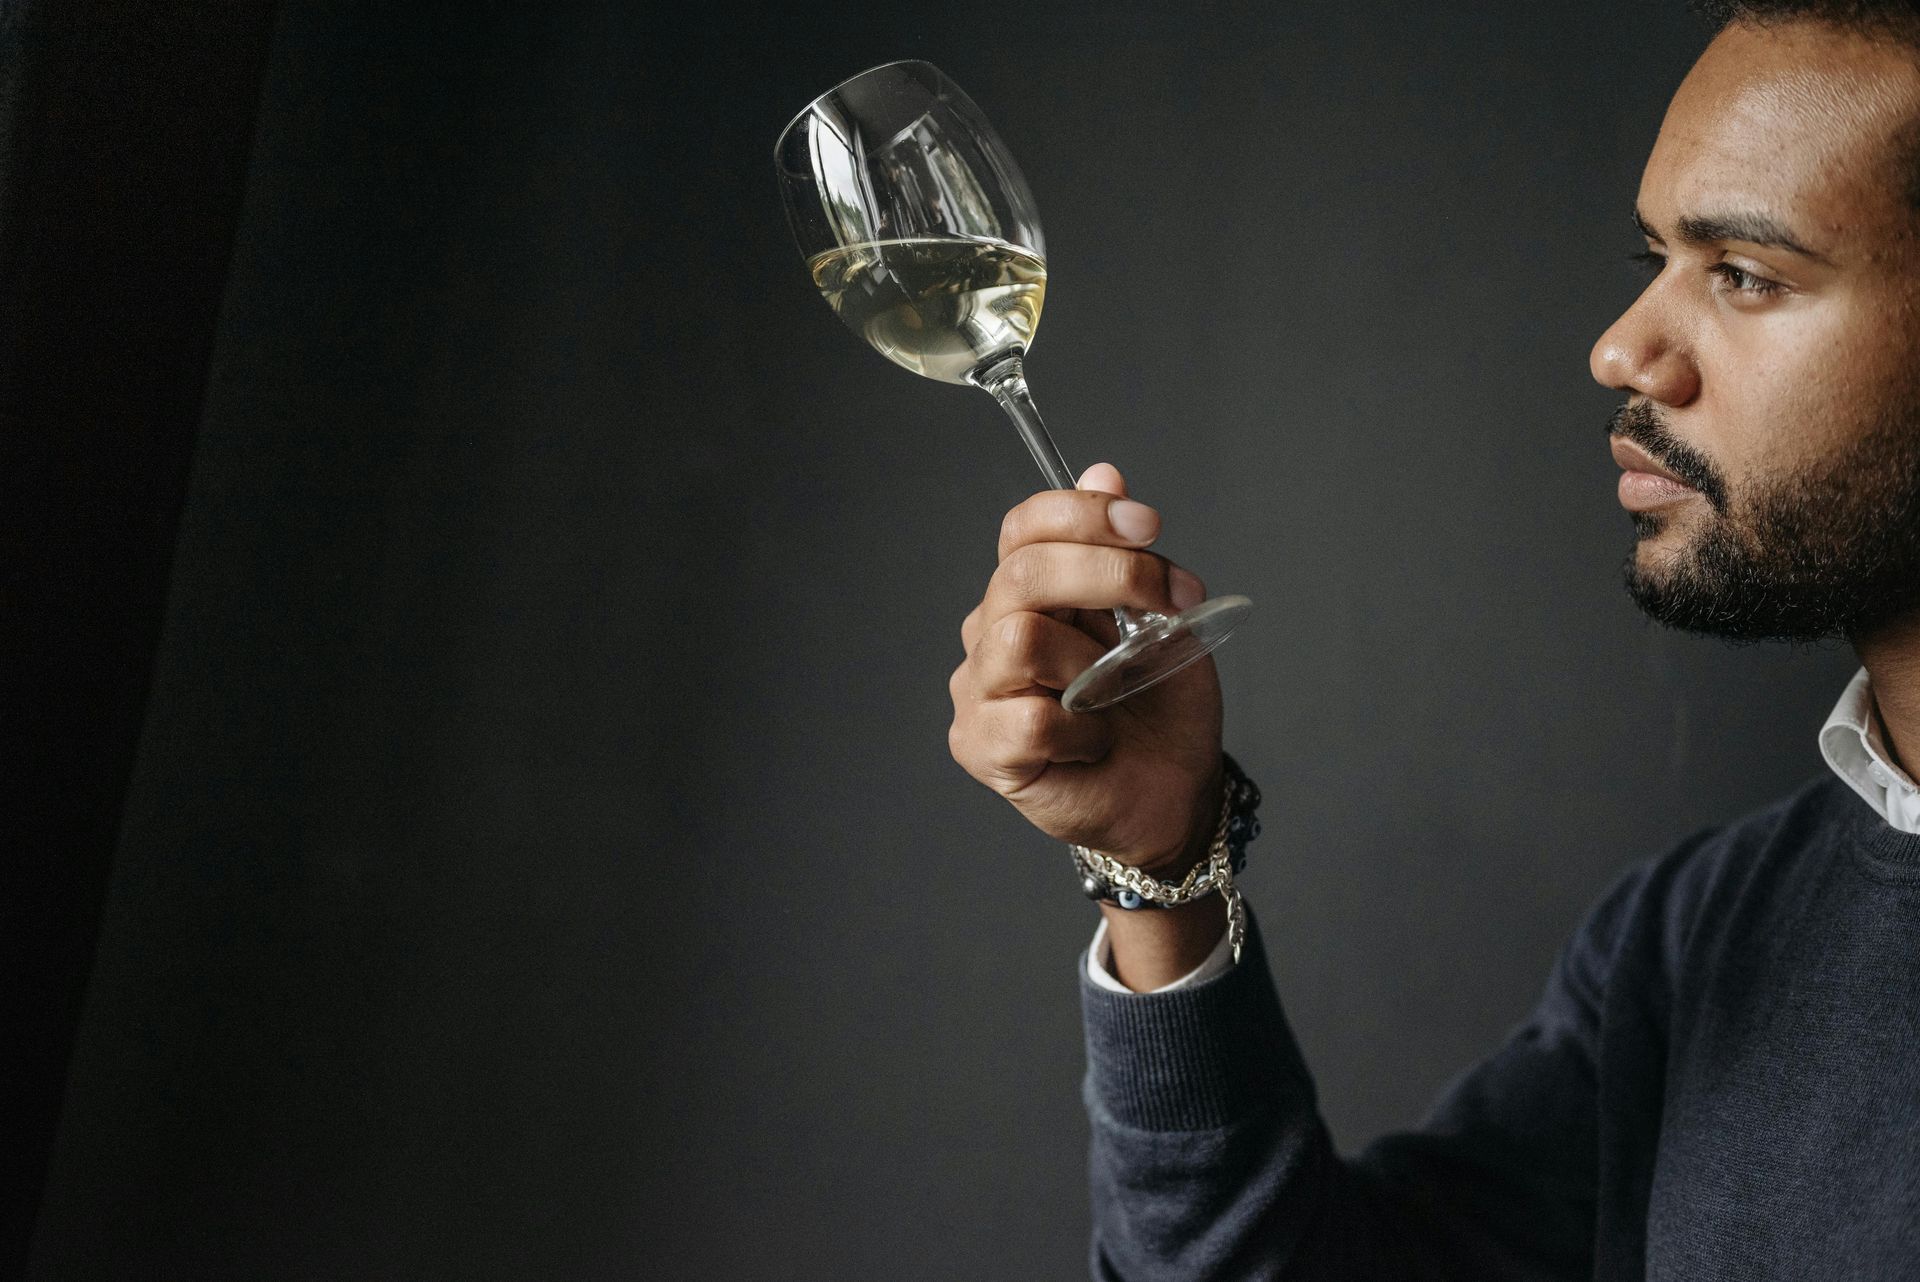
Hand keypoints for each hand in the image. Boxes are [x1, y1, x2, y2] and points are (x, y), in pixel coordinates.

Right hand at [947, 463, 1223, 872]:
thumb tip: (1104, 470)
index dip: (1084, 513)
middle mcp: (991, 633)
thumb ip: (1127, 552)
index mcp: (1028, 592)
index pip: (1025, 527)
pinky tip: (1097, 744)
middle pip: (1022, 573)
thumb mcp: (1162, 618)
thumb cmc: (1160, 709)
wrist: (1174, 795)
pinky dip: (1082, 731)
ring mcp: (979, 691)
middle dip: (1108, 574)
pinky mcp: (981, 747)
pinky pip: (1029, 719)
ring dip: (1093, 664)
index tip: (1150, 526)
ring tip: (1118, 691)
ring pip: (1019, 640)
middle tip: (1171, 600)